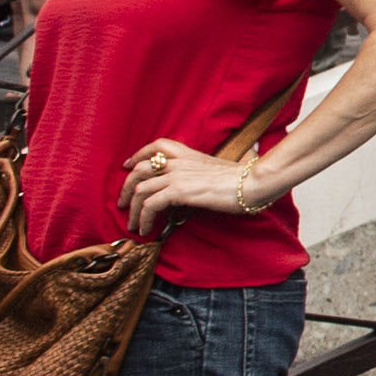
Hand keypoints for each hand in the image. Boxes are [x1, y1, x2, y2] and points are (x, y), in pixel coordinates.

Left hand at [122, 142, 283, 229]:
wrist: (253, 183)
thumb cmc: (244, 180)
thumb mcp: (219, 172)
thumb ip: (203, 175)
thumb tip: (199, 188)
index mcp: (190, 155)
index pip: (157, 146)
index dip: (138, 155)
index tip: (128, 166)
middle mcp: (179, 163)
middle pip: (139, 170)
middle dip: (125, 189)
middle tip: (122, 205)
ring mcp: (177, 176)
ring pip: (139, 189)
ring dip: (132, 210)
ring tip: (133, 225)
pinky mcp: (178, 191)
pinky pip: (149, 205)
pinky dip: (143, 219)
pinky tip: (146, 230)